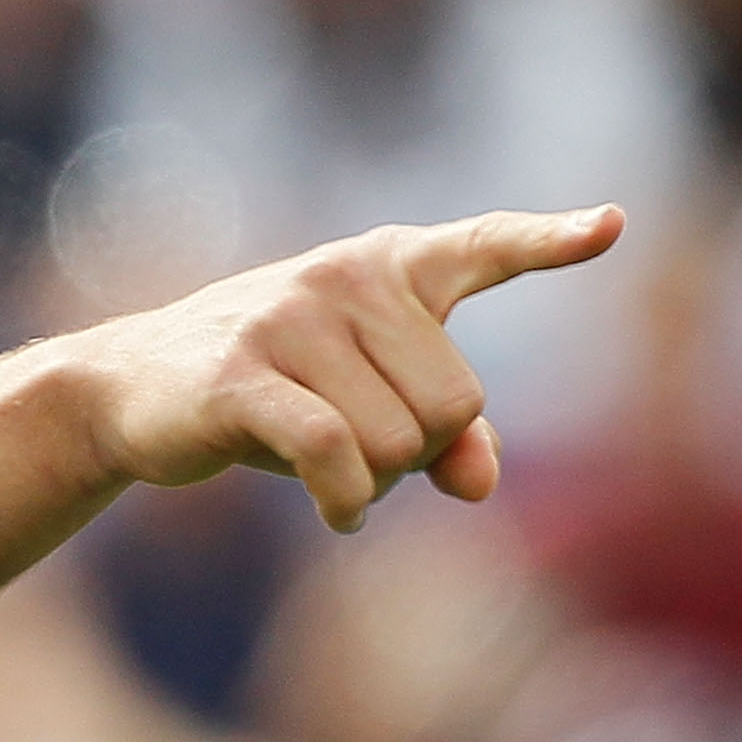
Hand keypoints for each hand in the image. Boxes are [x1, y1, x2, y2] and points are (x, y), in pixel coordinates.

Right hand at [67, 206, 625, 531]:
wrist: (130, 391)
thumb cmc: (266, 391)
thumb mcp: (362, 402)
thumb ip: (443, 434)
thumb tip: (480, 482)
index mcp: (383, 266)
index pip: (480, 247)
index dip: (547, 242)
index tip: (611, 227)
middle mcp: (342, 277)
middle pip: (454, 401)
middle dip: (420, 452)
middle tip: (365, 455)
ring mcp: (288, 320)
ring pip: (398, 438)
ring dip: (377, 483)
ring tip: (332, 474)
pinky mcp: (241, 376)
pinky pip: (332, 451)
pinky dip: (346, 498)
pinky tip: (338, 514)